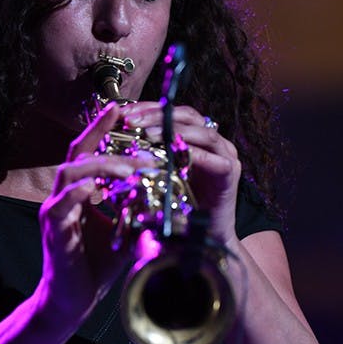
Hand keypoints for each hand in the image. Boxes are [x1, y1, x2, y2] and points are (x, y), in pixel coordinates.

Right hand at [38, 103, 153, 321]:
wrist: (73, 301)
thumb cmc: (96, 265)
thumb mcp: (125, 228)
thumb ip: (137, 205)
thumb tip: (166, 187)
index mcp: (78, 191)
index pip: (88, 150)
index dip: (102, 128)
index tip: (123, 109)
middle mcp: (62, 195)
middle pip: (77, 152)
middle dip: (103, 135)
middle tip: (135, 133)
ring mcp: (55, 210)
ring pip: (71, 171)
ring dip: (102, 164)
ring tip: (132, 166)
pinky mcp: (53, 229)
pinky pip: (64, 202)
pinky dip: (83, 191)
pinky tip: (101, 186)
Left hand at [120, 101, 241, 245]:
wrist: (206, 235)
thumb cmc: (180, 205)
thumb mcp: (158, 174)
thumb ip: (145, 156)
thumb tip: (113, 143)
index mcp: (195, 137)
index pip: (172, 112)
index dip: (148, 108)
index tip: (123, 112)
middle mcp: (212, 141)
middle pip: (187, 115)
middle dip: (157, 115)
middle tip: (132, 120)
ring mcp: (224, 155)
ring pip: (202, 132)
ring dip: (174, 131)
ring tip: (148, 134)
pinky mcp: (229, 173)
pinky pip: (213, 159)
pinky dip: (194, 153)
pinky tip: (174, 152)